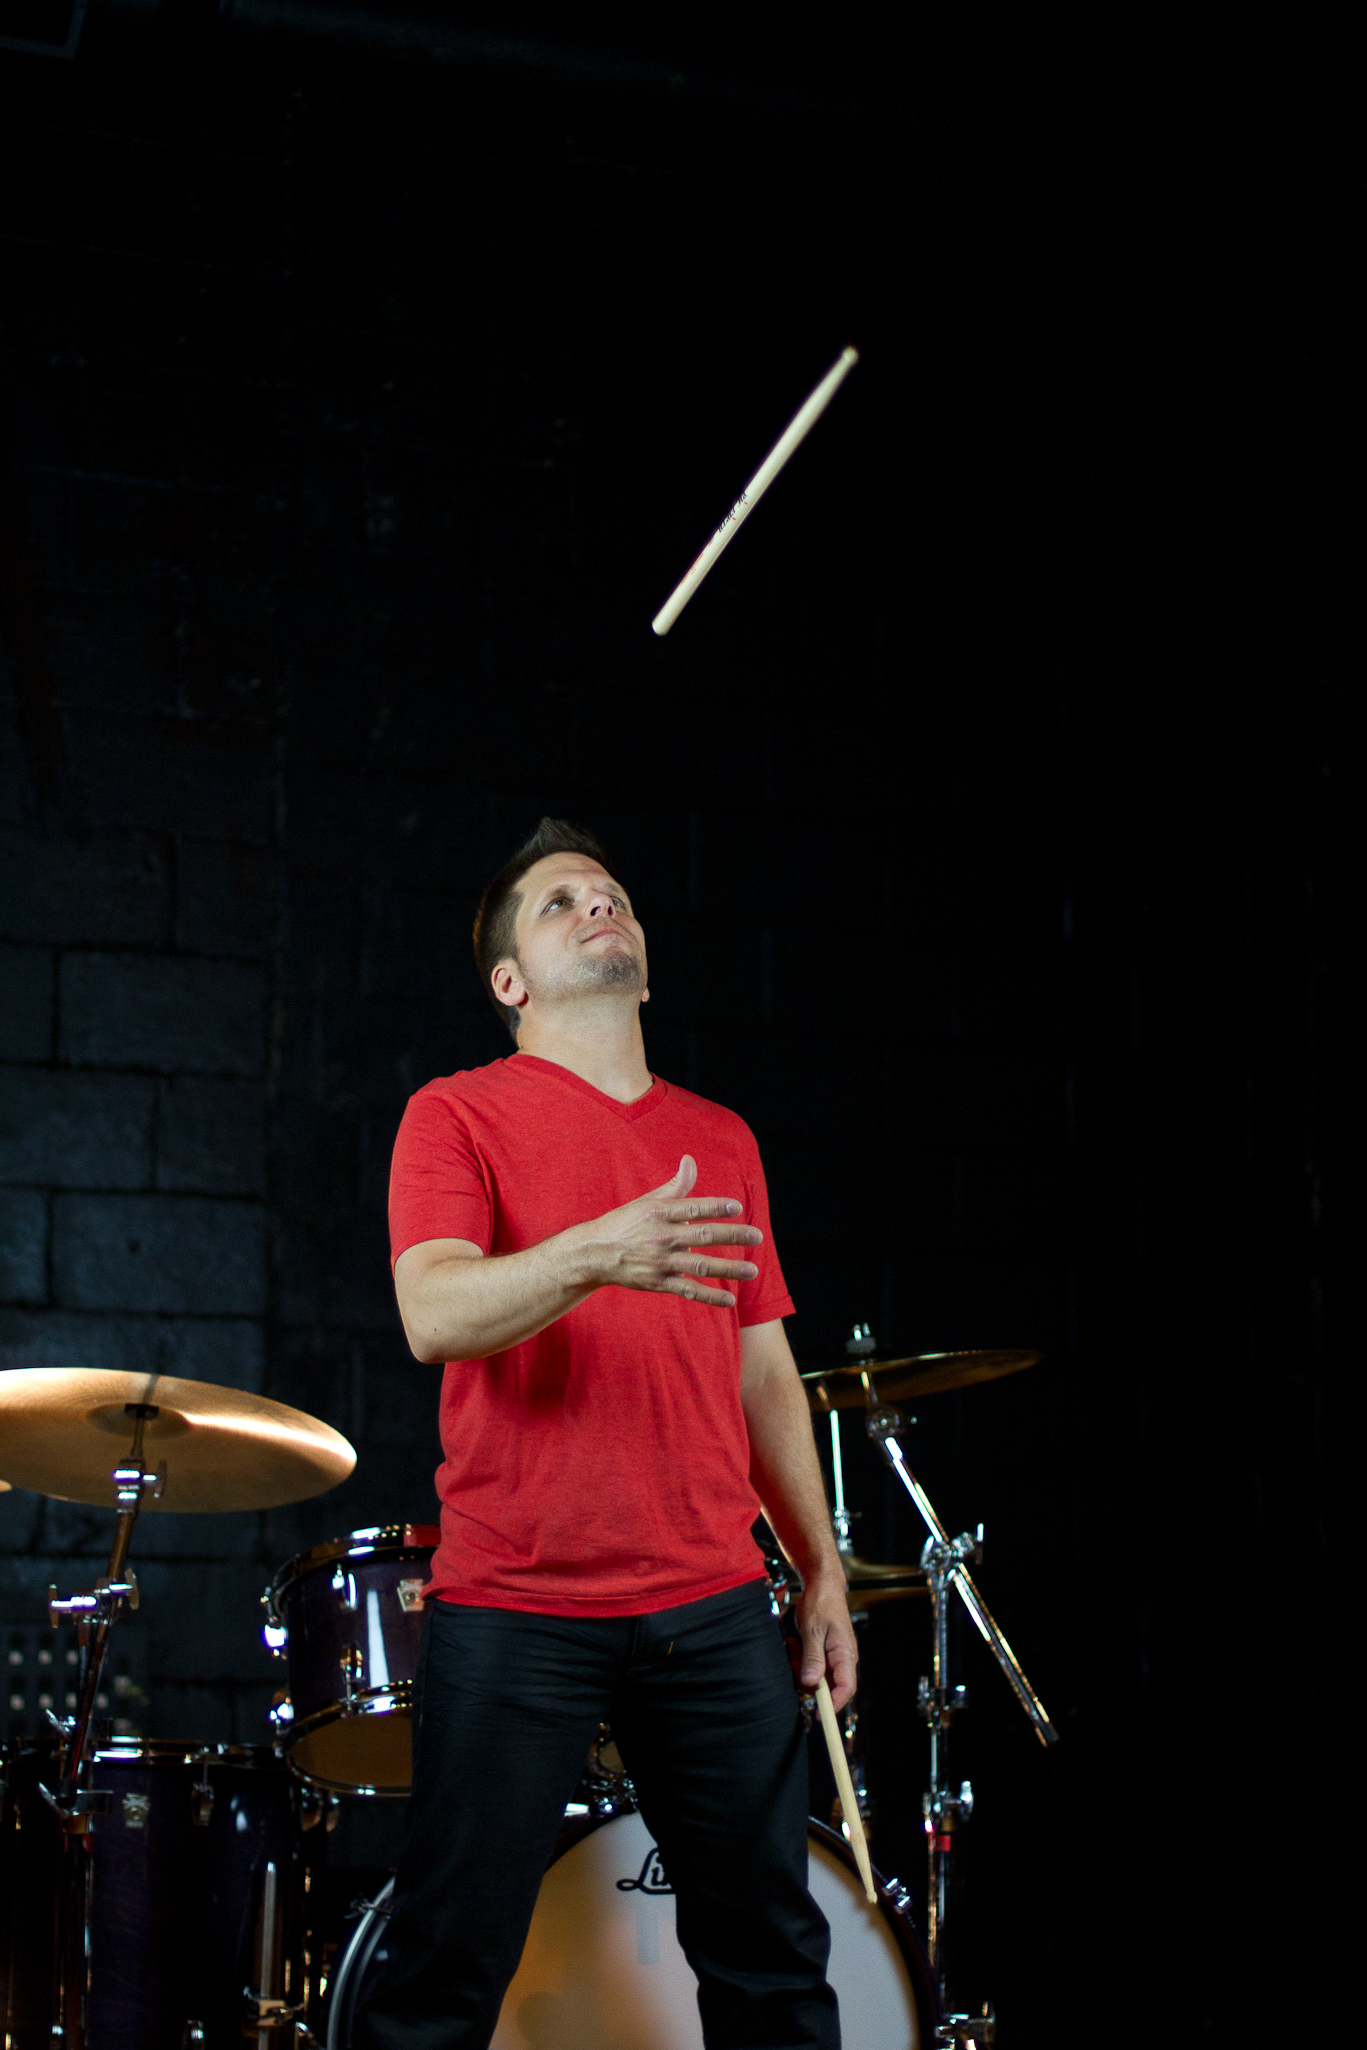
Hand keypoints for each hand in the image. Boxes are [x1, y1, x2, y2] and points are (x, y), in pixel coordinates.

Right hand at [568, 1155, 761, 1307]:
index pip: (694, 1208)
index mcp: (660, 1213)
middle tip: (757, 1235)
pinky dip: (710, 1296)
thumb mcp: (649, 1200)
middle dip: (732, 1236)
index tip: (737, 1207)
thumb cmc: (626, 1222)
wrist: (596, 1253)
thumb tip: (690, 1160)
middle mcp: (662, 1237)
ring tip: (752, 1270)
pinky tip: (730, 1299)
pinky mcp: (659, 1283)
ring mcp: (661, 1262)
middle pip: (702, 1236)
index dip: (716, 1207)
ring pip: (700, 1266)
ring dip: (728, 1269)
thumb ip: (676, 1185)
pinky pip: (689, 1291)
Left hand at [792, 1570, 857, 1711]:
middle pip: (827, 1685)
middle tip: (793, 1658)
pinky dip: (800, 1659)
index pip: (846, 1688)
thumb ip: (813, 1658)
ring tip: (793, 1644)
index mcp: (845, 1654)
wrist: (822, 1585)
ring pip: (816, 1676)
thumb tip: (811, 1684)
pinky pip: (811, 1665)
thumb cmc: (821, 1604)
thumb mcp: (813, 1630)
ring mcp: (833, 1656)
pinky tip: (794, 1643)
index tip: (818, 1715)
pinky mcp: (823, 1652)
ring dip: (800, 1666)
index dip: (833, 1705)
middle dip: (807, 1679)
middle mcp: (842, 1658)